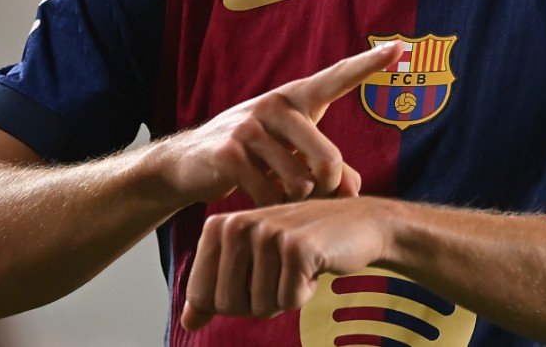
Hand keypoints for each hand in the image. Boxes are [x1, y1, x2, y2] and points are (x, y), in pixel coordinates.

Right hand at [155, 41, 404, 206]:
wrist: (189, 164)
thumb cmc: (253, 157)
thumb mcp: (292, 157)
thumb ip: (330, 172)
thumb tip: (356, 194)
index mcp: (296, 99)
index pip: (337, 78)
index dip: (369, 64)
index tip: (399, 48)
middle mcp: (275, 104)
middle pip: (328, 158)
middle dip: (329, 189)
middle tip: (318, 197)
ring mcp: (250, 126)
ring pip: (299, 181)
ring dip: (296, 201)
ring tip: (281, 196)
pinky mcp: (229, 152)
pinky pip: (269, 193)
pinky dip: (269, 206)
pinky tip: (256, 199)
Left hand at [180, 197, 392, 327]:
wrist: (357, 223)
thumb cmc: (300, 246)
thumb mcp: (253, 263)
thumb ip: (217, 290)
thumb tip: (187, 323)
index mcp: (219, 227)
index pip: (203, 296)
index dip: (233, 301)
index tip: (257, 276)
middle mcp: (237, 224)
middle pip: (228, 305)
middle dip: (259, 302)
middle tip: (281, 273)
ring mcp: (268, 233)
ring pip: (260, 306)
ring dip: (285, 297)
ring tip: (299, 266)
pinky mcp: (297, 247)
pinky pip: (289, 301)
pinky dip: (305, 293)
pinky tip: (315, 265)